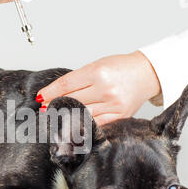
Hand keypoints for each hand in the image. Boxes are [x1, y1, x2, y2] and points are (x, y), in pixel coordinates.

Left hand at [37, 51, 161, 125]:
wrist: (147, 74)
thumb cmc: (121, 68)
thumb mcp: (98, 65)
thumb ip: (78, 79)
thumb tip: (56, 93)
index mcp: (98, 72)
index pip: (66, 85)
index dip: (50, 92)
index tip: (40, 97)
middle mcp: (105, 89)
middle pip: (72, 100)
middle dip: (55, 105)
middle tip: (45, 109)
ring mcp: (113, 104)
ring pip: (82, 114)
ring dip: (66, 116)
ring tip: (55, 116)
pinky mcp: (119, 116)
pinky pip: (96, 123)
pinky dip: (83, 123)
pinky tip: (73, 122)